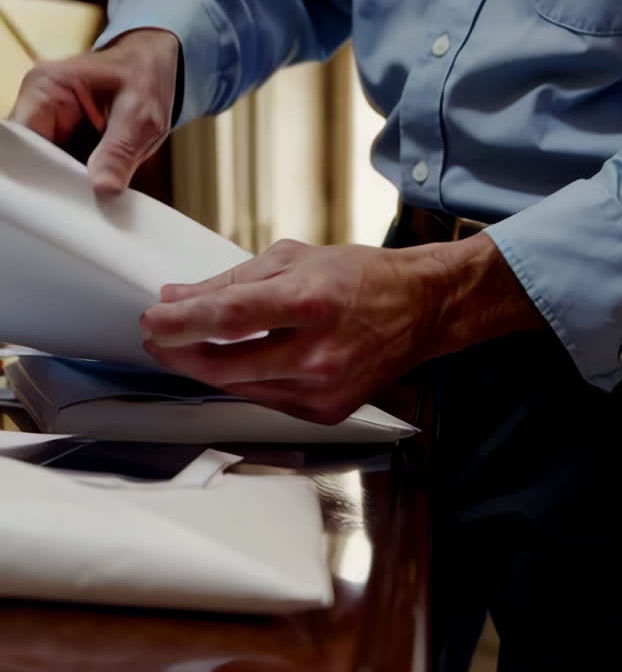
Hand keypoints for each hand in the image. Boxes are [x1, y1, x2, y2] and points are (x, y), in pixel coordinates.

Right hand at [10, 28, 179, 195]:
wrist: (154, 69)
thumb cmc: (144, 78)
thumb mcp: (139, 115)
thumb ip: (119, 152)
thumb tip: (105, 188)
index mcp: (46, 87)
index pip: (24, 139)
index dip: (39, 172)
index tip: (63, 197)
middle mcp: (38, 106)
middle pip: (31, 159)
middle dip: (55, 186)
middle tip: (83, 208)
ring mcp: (49, 126)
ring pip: (45, 171)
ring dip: (68, 189)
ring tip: (91, 206)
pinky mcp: (63, 144)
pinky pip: (62, 173)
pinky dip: (78, 187)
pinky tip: (94, 200)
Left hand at [141, 235, 544, 422]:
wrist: (420, 311)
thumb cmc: (361, 279)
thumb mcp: (294, 260)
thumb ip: (231, 281)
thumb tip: (178, 297)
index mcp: (310, 302)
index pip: (231, 317)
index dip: (183, 324)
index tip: (152, 322)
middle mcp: (319, 352)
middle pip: (228, 365)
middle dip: (183, 353)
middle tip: (158, 338)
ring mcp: (324, 388)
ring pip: (242, 389)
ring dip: (208, 370)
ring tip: (188, 349)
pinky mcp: (326, 411)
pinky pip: (267, 402)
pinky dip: (245, 383)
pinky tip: (236, 365)